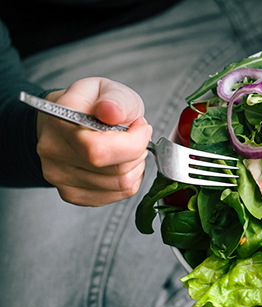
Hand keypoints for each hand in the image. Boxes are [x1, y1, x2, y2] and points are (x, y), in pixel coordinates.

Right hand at [36, 77, 151, 206]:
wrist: (72, 120)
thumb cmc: (93, 105)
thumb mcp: (110, 90)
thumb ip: (116, 100)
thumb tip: (111, 111)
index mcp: (62, 122)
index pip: (100, 150)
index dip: (133, 142)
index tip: (141, 128)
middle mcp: (54, 152)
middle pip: (117, 170)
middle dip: (138, 153)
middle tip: (135, 137)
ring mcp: (60, 177)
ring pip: (121, 185)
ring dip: (135, 167)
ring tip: (127, 149)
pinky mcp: (72, 194)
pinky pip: (118, 194)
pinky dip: (129, 180)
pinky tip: (120, 163)